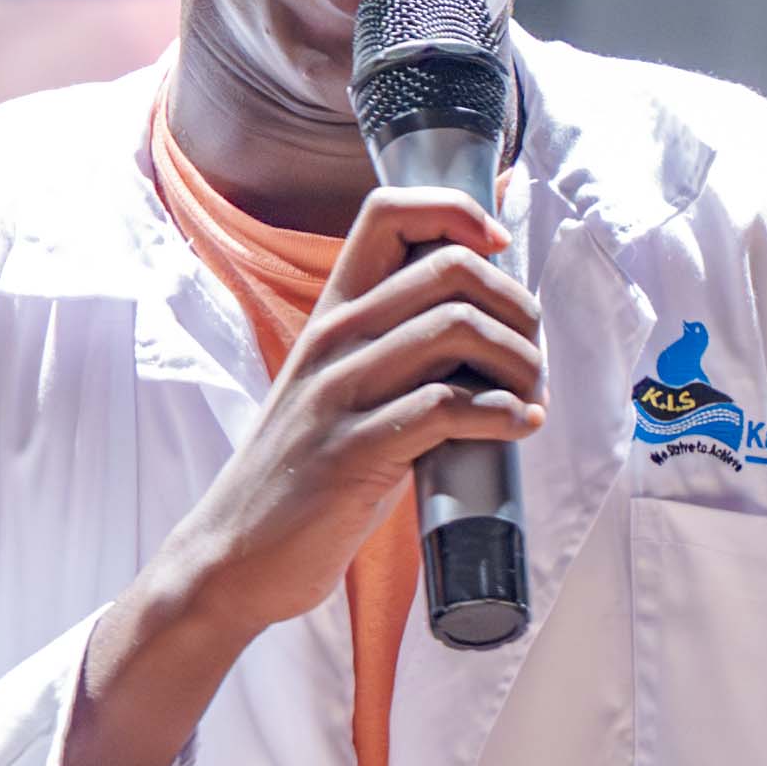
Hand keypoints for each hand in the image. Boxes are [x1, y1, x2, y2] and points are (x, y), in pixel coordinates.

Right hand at [158, 189, 545, 639]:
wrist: (234, 553)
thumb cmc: (301, 474)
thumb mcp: (335, 389)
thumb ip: (390, 350)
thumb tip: (483, 330)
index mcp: (331, 316)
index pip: (388, 213)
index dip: (456, 212)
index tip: (497, 249)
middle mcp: (333, 340)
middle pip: (447, 268)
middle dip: (515, 304)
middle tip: (532, 352)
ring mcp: (338, 394)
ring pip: (454, 329)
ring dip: (518, 361)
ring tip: (532, 396)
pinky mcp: (352, 453)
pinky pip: (445, 408)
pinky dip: (501, 415)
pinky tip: (520, 427)